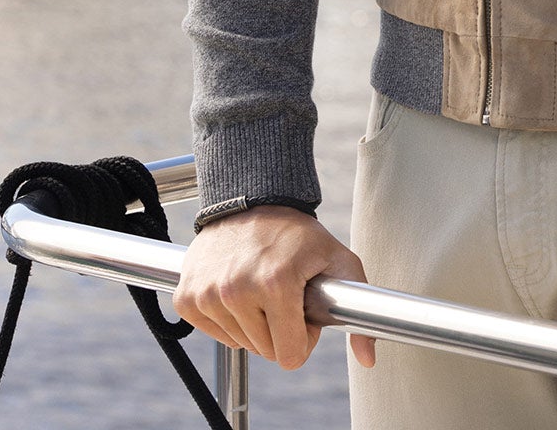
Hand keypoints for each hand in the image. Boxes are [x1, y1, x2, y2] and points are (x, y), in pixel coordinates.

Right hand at [174, 204, 376, 370]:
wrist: (250, 199)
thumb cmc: (298, 234)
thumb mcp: (338, 261)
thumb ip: (360, 309)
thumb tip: (369, 358)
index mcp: (276, 284)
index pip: (290, 356)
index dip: (303, 337)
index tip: (303, 311)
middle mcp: (237, 291)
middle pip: (266, 352)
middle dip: (280, 329)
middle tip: (283, 293)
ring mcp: (208, 294)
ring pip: (241, 344)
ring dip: (254, 323)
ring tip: (261, 285)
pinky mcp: (187, 297)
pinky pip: (215, 333)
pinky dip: (228, 318)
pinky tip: (237, 288)